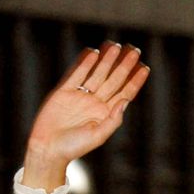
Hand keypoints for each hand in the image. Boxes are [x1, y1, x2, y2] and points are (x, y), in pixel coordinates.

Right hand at [23, 42, 149, 191]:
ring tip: (116, 46)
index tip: (145, 68)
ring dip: (107, 60)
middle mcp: (95, 103)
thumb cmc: (74, 147)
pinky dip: (85, 63)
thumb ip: (113, 120)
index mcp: (106, 114)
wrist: (48, 148)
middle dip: (124, 66)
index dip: (135, 81)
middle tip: (135, 50)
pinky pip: (77, 73)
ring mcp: (80, 96)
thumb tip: (125, 101)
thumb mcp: (98, 136)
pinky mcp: (64, 91)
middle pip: (114, 80)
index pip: (124, 94)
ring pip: (97, 74)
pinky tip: (94, 52)